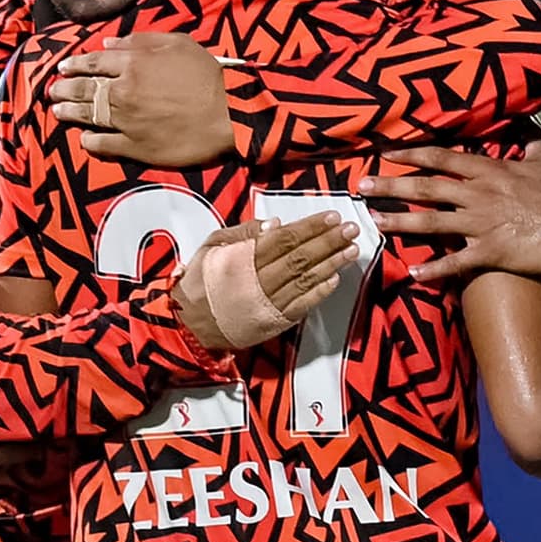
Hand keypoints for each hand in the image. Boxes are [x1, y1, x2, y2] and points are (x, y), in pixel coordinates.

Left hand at [48, 34, 236, 165]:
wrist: (228, 113)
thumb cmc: (207, 74)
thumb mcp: (177, 43)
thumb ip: (139, 40)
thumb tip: (107, 43)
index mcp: (132, 63)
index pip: (94, 63)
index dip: (75, 65)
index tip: (63, 68)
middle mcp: (123, 92)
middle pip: (85, 89)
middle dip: (65, 89)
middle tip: (53, 91)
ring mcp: (126, 121)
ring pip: (89, 116)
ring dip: (71, 113)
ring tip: (58, 111)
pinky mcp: (136, 147)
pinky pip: (104, 144)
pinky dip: (90, 141)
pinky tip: (84, 139)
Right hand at [176, 215, 360, 349]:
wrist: (189, 325)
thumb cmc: (200, 281)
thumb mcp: (212, 246)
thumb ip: (242, 233)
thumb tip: (275, 224)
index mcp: (244, 259)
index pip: (286, 238)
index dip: (311, 227)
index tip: (332, 217)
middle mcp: (259, 280)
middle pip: (301, 257)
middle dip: (329, 241)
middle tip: (351, 228)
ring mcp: (268, 303)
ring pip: (306, 280)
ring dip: (332, 264)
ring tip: (351, 250)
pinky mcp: (273, 322)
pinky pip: (301, 305)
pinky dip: (319, 292)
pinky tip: (334, 279)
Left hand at [359, 141, 540, 282]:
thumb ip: (531, 143)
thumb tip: (530, 127)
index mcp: (487, 171)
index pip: (441, 158)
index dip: (411, 156)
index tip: (386, 155)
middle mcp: (476, 194)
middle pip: (426, 188)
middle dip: (391, 187)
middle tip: (362, 187)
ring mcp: (480, 224)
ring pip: (432, 222)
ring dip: (401, 223)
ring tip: (375, 222)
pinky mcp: (490, 252)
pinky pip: (456, 262)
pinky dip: (434, 270)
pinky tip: (414, 275)